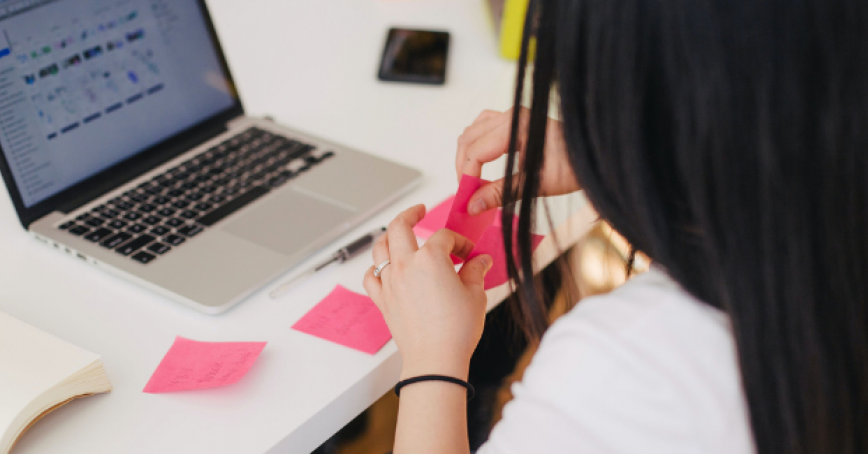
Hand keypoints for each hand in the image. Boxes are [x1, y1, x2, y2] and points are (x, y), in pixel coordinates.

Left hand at [363, 205, 491, 379]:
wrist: (435, 359)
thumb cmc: (456, 329)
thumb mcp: (475, 295)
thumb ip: (476, 271)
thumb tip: (480, 260)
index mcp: (430, 258)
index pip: (444, 237)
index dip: (459, 242)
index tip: (468, 253)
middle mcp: (405, 265)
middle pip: (400, 226)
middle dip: (410, 213)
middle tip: (419, 210)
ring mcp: (390, 282)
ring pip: (380, 248)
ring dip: (389, 236)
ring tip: (399, 234)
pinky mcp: (382, 300)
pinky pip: (371, 277)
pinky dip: (375, 269)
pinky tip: (383, 268)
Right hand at [455, 107, 579, 214]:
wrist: (594, 156)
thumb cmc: (571, 169)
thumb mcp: (534, 185)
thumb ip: (499, 194)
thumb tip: (471, 206)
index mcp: (516, 126)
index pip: (476, 151)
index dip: (466, 176)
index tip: (466, 199)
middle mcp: (512, 115)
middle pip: (469, 139)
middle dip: (463, 167)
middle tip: (467, 193)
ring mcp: (513, 115)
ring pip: (472, 131)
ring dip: (467, 155)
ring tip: (472, 180)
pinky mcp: (515, 120)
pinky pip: (483, 126)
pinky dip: (476, 144)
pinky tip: (480, 162)